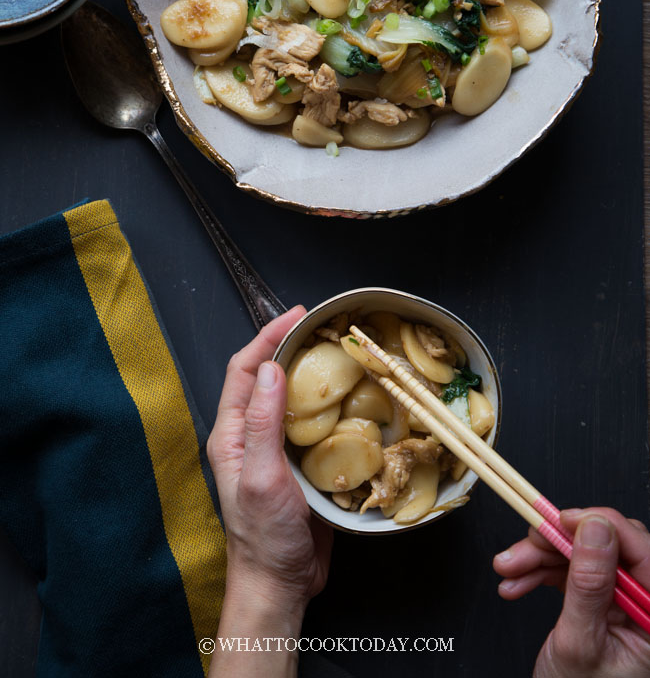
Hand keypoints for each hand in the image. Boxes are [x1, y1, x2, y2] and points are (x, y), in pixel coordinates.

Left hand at [208, 306, 332, 616]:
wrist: (281, 583)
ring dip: (312, 372)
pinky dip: (330, 405)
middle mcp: (251, 435)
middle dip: (292, 346)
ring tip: (340, 353)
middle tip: (324, 327)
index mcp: (232, 433)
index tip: (297, 315)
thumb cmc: (264, 536)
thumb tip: (273, 369)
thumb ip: (262, 423)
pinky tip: (351, 399)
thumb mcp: (260, 477)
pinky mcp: (299, 464)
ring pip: (292, 397)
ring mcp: (275, 449)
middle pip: (268, 377)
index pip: (245, 370)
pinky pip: (313, 423)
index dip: (268, 337)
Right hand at [493, 508, 649, 676]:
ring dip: (540, 558)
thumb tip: (595, 527)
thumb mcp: (580, 642)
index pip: (640, 550)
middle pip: (606, 546)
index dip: (600, 525)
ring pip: (583, 555)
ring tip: (507, 570)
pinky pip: (571, 571)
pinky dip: (540, 573)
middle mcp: (645, 604)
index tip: (562, 519)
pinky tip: (517, 583)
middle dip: (558, 543)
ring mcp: (623, 603)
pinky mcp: (600, 602)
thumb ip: (589, 584)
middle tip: (524, 545)